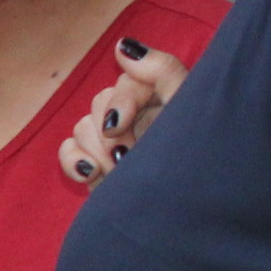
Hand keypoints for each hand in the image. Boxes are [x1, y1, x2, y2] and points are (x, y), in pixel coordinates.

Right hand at [61, 37, 188, 186]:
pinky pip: (68, 151)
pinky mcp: (96, 168)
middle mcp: (139, 118)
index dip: (121, 98)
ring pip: (81, 127)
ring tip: (118, 171)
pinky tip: (93, 175)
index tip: (120, 125)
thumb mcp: (191, 112)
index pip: (129, 78)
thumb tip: (122, 45)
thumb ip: (163, 71)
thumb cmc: (202, 163)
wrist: (191, 224)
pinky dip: (75, 162)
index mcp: (165, 100)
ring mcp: (115, 144)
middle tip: (127, 154)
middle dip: (109, 129)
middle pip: (100, 101)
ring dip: (96, 150)